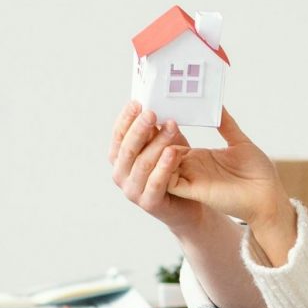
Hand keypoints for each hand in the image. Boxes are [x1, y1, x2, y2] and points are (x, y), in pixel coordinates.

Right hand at [109, 101, 211, 233]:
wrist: (189, 205)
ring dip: (157, 143)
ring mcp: (133, 191)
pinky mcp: (149, 204)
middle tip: (152, 112)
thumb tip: (155, 103)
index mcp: (120, 159)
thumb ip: (158, 129)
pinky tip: (173, 152)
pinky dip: (164, 166)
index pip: (118, 135)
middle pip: (128, 148)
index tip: (137, 102)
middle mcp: (121, 175)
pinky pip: (155, 182)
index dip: (126, 119)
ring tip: (171, 127)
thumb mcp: (165, 144)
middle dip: (139, 128)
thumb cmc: (175, 170)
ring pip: (142, 164)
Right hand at [157, 108, 292, 228]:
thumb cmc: (258, 173)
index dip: (157, 128)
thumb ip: (226, 124)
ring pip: (157, 166)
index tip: (150, 108)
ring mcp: (189, 179)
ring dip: (154, 149)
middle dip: (149, 135)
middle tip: (148, 115)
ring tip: (156, 128)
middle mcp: (190, 168)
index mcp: (197, 156)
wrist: (269, 196)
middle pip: (157, 152)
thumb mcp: (239, 142)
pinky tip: (168, 150)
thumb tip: (218, 104)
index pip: (167, 141)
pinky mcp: (193, 191)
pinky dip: (163, 168)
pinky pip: (168, 181)